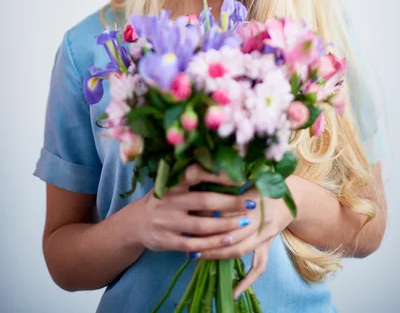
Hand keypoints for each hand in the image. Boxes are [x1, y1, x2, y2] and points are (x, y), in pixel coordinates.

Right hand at [130, 164, 259, 254]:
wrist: (136, 223)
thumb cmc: (163, 199)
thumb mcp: (171, 184)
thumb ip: (193, 179)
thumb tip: (228, 169)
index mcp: (172, 182)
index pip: (196, 173)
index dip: (217, 174)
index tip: (240, 176)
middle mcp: (170, 200)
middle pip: (204, 201)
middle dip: (230, 202)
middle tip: (251, 203)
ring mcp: (167, 221)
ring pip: (201, 225)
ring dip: (225, 224)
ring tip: (245, 222)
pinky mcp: (167, 240)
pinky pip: (193, 244)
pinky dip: (212, 243)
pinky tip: (228, 240)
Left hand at [199, 183, 296, 298]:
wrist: (293, 195)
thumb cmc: (266, 183)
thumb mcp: (248, 179)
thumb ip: (228, 185)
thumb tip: (201, 190)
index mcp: (253, 202)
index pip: (226, 212)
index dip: (208, 216)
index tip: (190, 216)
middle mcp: (259, 221)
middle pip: (230, 233)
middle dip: (207, 238)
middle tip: (187, 239)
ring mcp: (265, 235)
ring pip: (240, 249)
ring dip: (217, 254)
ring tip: (197, 255)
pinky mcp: (267, 244)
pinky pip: (259, 266)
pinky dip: (247, 280)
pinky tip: (235, 292)